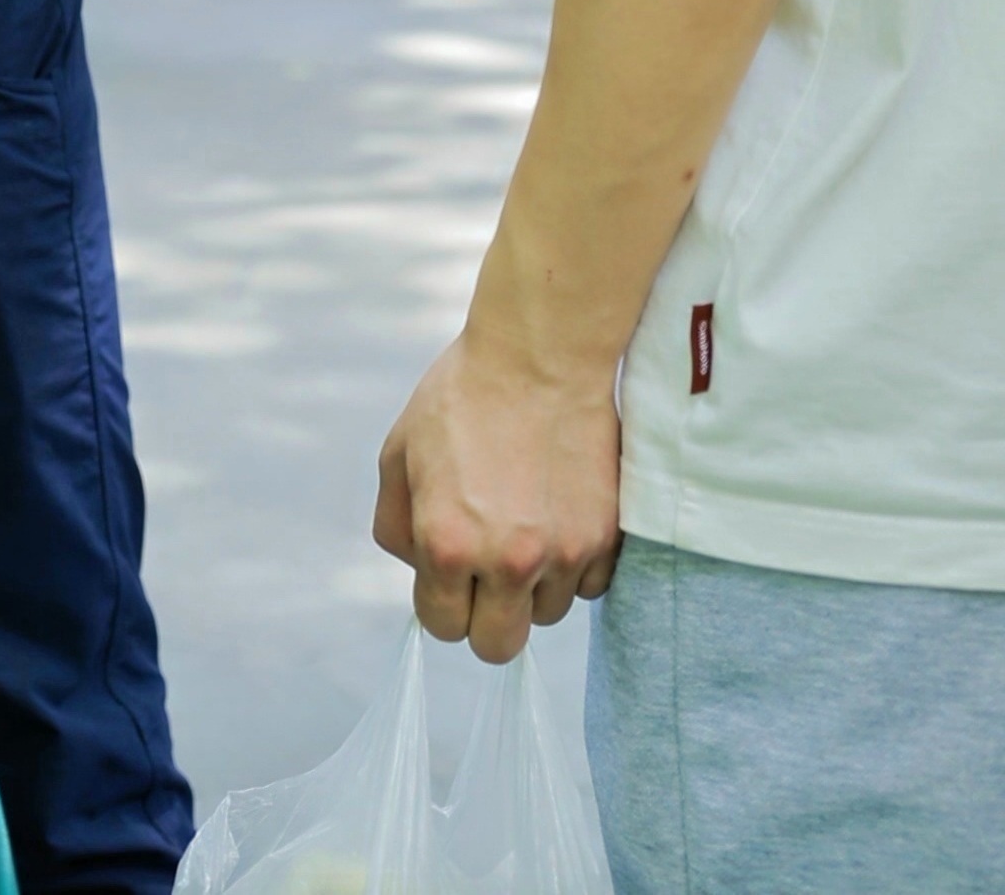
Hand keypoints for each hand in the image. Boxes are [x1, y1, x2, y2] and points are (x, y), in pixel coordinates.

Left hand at [375, 326, 623, 662]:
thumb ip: (399, 528)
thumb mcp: (398, 456)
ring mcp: (564, 553)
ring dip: (533, 586)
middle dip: (486, 619)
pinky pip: (589, 585)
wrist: (541, 356)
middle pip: (498, 647)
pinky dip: (573, 565)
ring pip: (547, 614)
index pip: (443, 627)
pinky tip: (558, 516)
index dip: (441, 606)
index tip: (448, 582)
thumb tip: (419, 571)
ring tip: (525, 524)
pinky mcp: (607, 538)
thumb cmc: (461, 399)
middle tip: (486, 579)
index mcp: (447, 545)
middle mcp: (508, 561)